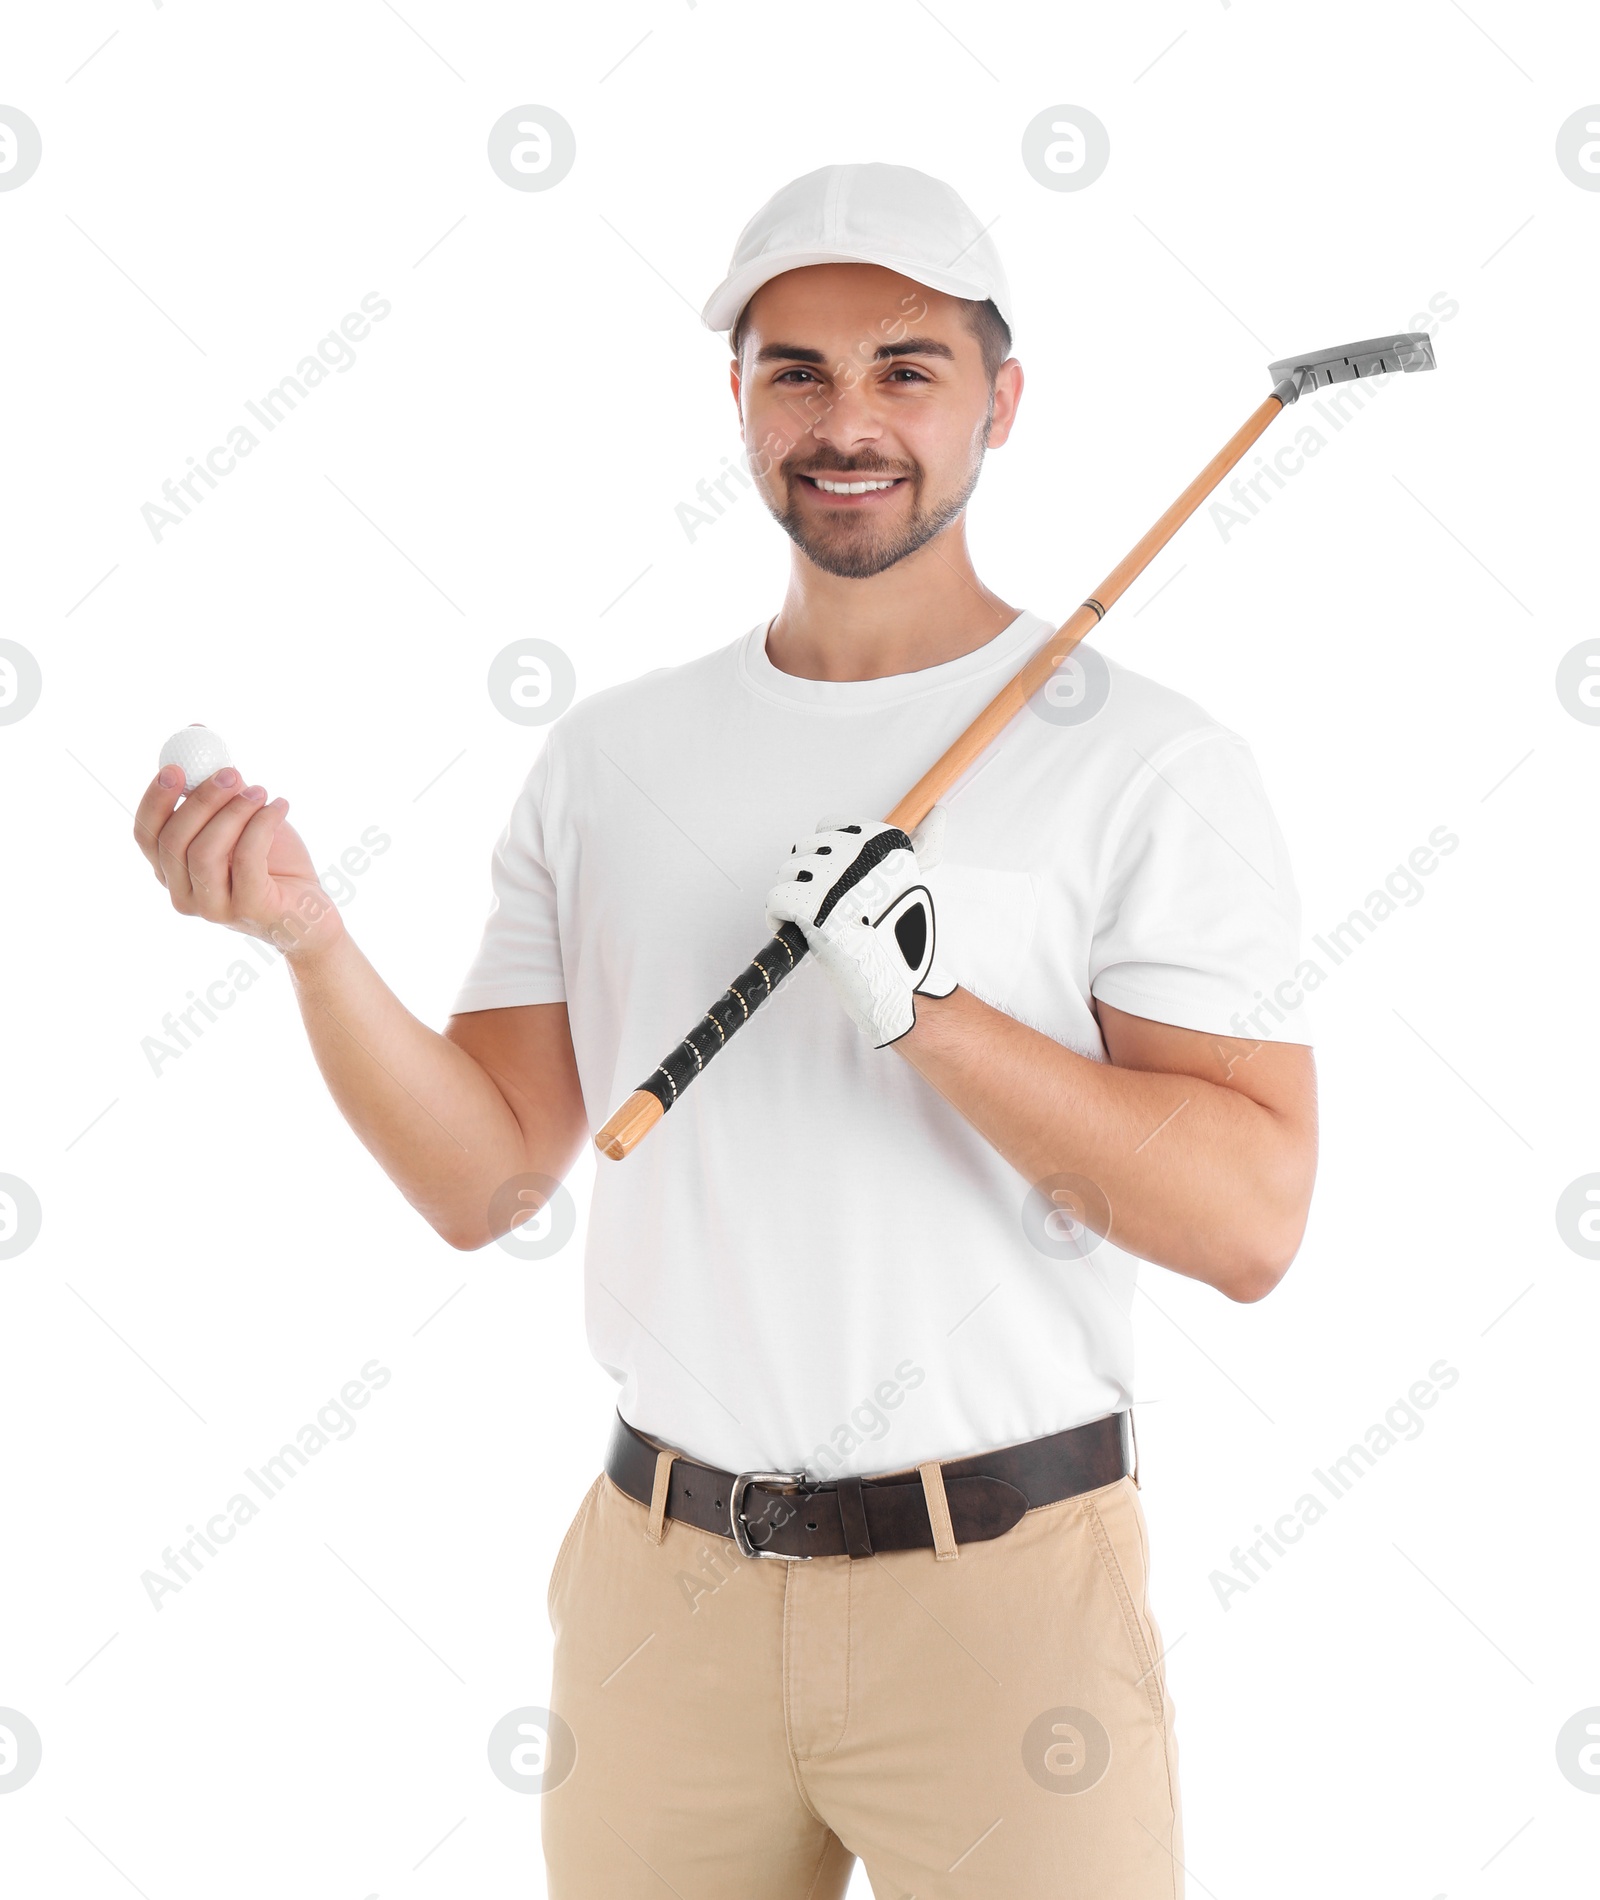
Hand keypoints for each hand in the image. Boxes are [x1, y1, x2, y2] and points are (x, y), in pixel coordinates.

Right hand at [133, 764, 343, 961]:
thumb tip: (196, 730)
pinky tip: (280, 806)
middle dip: (202, 800)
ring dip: (234, 812)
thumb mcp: (240, 818)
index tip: (176, 768)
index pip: (146, 835)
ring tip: (262, 791)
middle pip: (174, 841)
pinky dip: (263, 826)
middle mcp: (183, 893)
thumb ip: (216, 784)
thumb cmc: (273, 864)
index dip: (155, 800)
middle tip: (232, 772)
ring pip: (205, 852)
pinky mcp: (249, 911)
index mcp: (171, 871)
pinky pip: (247, 860)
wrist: (312, 915)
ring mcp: (213, 908)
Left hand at [765, 816, 954, 1048]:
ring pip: (786, 872)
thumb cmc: (901, 937)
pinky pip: (776, 898)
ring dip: (792, 897)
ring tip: (813, 920)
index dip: (824, 856)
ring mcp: (833, 878)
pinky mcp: (811, 905)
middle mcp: (859, 853)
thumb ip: (922, 845)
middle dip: (807, 878)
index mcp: (884, 842)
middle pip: (804, 848)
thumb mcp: (913, 882)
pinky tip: (798, 931)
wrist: (894, 985)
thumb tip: (938, 812)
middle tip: (824, 907)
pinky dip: (778, 917)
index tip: (836, 883)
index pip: (829, 825)